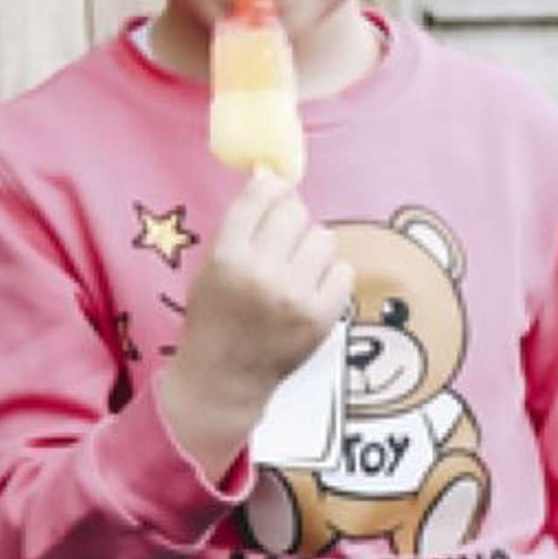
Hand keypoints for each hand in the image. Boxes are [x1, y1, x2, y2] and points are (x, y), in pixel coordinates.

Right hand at [159, 173, 352, 473]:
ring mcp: (295, 296)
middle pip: (296, 212)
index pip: (261, 197)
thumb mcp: (212, 266)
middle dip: (292, 221)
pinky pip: (344, 271)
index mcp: (227, 256)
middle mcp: (262, 273)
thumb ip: (242, 227)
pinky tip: (313, 290)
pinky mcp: (322, 317)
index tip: (278, 192)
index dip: (274, 187)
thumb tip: (276, 180)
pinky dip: (331, 277)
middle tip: (284, 243)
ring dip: (313, 249)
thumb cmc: (216, 316)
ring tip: (297, 271)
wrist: (225, 378)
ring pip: (324, 238)